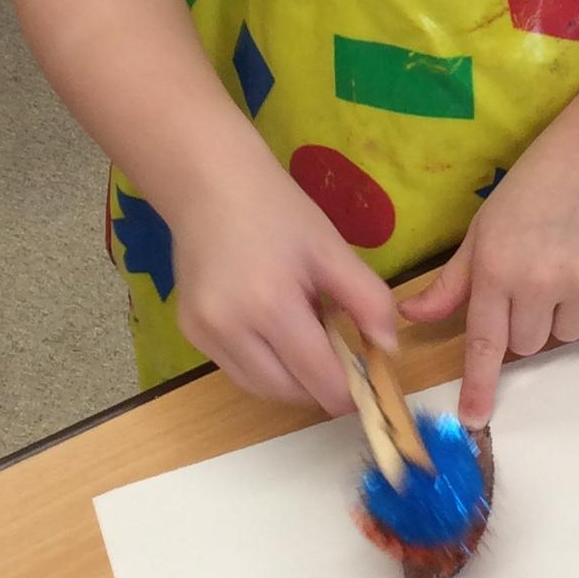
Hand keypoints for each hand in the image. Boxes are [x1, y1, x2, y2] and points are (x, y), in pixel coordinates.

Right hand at [168, 153, 397, 415]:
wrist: (210, 184)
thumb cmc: (278, 211)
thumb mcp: (333, 249)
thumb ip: (369, 301)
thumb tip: (389, 352)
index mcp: (271, 304)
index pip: (320, 378)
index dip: (351, 391)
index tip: (370, 381)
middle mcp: (229, 328)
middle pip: (289, 393)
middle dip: (322, 386)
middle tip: (341, 356)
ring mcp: (203, 334)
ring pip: (261, 390)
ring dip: (293, 381)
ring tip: (307, 339)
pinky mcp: (190, 334)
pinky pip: (237, 371)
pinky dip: (265, 367)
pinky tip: (275, 331)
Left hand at [401, 142, 578, 423]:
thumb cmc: (530, 195)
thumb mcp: (481, 233)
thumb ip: (451, 284)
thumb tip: (411, 317)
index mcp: (497, 270)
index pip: (485, 342)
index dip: (479, 384)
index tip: (474, 419)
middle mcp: (541, 280)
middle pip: (530, 345)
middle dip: (530, 321)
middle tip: (538, 277)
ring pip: (571, 335)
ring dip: (568, 312)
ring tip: (571, 264)